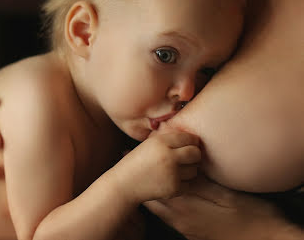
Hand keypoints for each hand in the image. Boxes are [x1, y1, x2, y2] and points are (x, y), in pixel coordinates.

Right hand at [115, 126, 200, 204]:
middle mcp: (168, 156)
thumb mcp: (150, 143)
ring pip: (194, 169)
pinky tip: (172, 179)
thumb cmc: (138, 161)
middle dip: (194, 155)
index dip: (192, 141)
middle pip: (195, 153)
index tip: (190, 144)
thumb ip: (170, 139)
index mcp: (160, 142)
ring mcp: (172, 173)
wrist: (124, 183)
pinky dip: (183, 183)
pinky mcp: (173, 188)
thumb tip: (196, 140)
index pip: (189, 138)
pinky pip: (189, 183)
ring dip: (189, 169)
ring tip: (176, 169)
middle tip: (187, 157)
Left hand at [145, 175, 303, 239]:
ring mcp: (186, 228)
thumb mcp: (226, 195)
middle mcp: (182, 220)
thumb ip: (200, 184)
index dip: (146, 172)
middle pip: (153, 200)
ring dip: (155, 191)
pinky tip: (171, 191)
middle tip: (139, 164)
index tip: (137, 158)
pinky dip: (165, 201)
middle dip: (145, 182)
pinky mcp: (193, 232)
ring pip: (161, 208)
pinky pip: (171, 215)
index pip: (157, 189)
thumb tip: (179, 169)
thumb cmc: (251, 216)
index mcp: (187, 208)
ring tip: (149, 175)